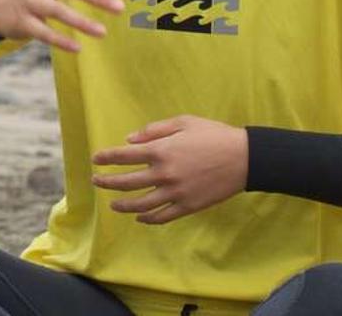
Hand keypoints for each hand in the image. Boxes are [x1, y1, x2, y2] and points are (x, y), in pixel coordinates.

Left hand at [91, 115, 247, 224]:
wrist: (246, 158)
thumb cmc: (214, 135)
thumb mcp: (183, 122)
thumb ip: (154, 130)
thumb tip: (129, 140)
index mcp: (160, 151)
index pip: (123, 156)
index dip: (106, 158)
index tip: (96, 160)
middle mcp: (164, 174)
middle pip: (126, 183)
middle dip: (107, 182)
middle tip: (96, 181)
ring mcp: (176, 193)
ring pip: (141, 204)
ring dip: (123, 205)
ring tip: (113, 205)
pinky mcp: (189, 206)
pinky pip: (163, 217)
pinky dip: (148, 219)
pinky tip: (140, 218)